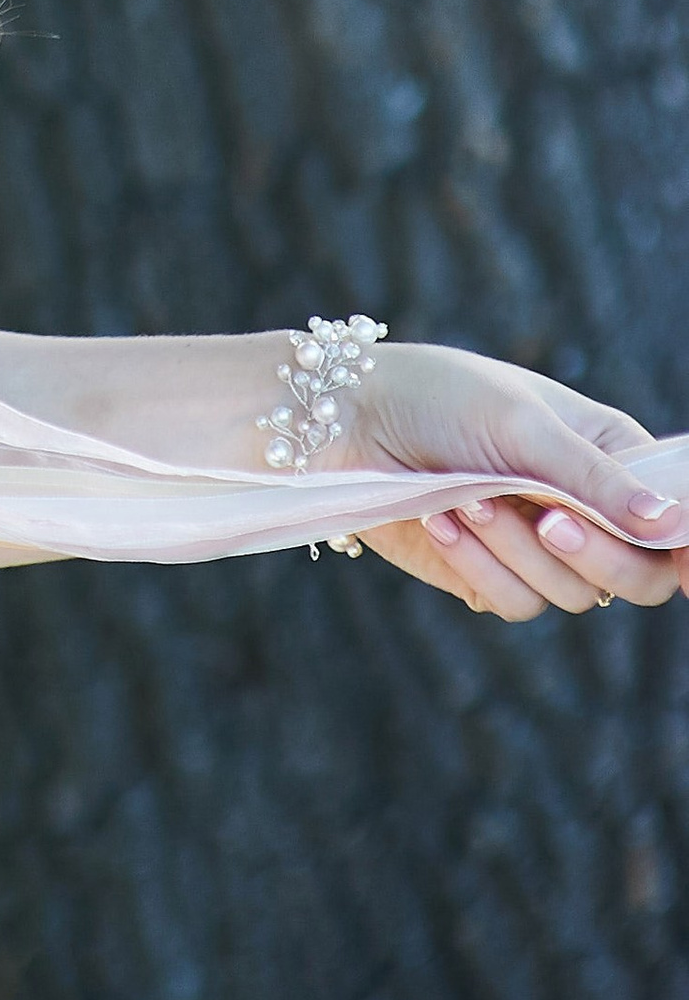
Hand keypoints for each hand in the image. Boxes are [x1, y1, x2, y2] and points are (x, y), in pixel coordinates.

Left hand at [347, 342, 688, 621]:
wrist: (345, 422)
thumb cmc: (438, 397)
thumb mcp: (520, 423)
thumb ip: (594, 477)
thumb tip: (668, 524)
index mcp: (609, 454)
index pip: (675, 513)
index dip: (686, 543)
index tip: (684, 567)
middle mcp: (583, 505)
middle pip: (640, 574)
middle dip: (598, 555)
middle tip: (548, 520)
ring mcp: (537, 547)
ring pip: (572, 594)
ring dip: (514, 549)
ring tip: (465, 496)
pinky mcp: (489, 576)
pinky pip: (515, 602)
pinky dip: (478, 565)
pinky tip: (440, 519)